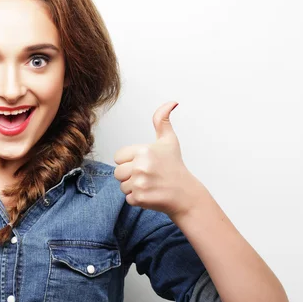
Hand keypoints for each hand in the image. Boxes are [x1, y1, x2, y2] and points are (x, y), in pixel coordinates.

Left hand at [113, 101, 200, 216]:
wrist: (185, 194)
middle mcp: (141, 166)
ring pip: (122, 186)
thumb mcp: (168, 141)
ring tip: (149, 184)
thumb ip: (162, 120)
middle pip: (118, 172)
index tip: (144, 163)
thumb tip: (171, 102)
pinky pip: (127, 198)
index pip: (118, 157)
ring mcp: (140, 183)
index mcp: (144, 150)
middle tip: (147, 175)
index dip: (129, 161)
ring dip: (133, 187)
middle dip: (129, 175)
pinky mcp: (140, 197)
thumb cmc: (175, 167)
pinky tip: (150, 194)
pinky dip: (137, 199)